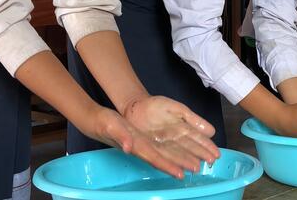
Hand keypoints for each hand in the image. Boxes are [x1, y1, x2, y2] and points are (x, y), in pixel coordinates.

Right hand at [81, 105, 212, 178]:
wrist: (99, 122)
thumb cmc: (104, 124)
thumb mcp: (112, 127)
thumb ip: (121, 137)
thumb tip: (129, 147)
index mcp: (136, 147)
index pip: (155, 159)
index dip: (168, 166)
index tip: (181, 173)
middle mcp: (143, 148)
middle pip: (165, 158)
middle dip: (180, 164)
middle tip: (197, 168)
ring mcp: (146, 144)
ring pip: (167, 153)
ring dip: (181, 158)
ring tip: (197, 163)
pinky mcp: (146, 139)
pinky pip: (164, 145)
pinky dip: (175, 150)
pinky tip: (185, 151)